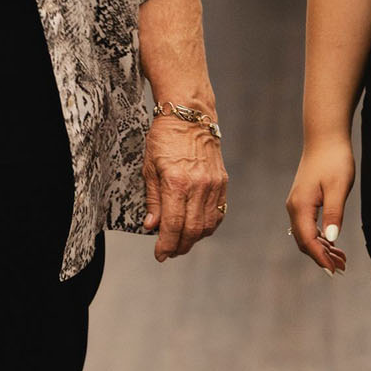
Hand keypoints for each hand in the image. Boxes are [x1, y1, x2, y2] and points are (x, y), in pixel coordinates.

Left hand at [143, 114, 227, 260]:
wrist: (189, 115)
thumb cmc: (164, 137)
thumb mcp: (149, 167)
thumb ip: (152, 200)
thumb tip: (152, 226)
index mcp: (176, 183)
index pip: (173, 225)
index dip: (165, 245)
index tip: (159, 255)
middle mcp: (198, 186)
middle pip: (192, 231)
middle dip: (179, 247)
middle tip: (168, 252)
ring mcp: (213, 185)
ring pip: (207, 225)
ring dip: (194, 239)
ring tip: (181, 241)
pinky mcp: (222, 182)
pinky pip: (218, 213)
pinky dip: (208, 226)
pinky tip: (196, 227)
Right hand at [287, 132, 352, 274]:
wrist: (325, 137)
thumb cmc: (334, 160)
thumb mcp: (339, 187)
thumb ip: (334, 213)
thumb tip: (331, 239)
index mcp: (301, 206)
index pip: (308, 241)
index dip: (320, 258)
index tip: (335, 270)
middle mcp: (295, 207)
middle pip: (304, 241)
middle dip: (322, 257)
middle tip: (342, 268)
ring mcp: (297, 204)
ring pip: (306, 235)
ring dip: (322, 249)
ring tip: (342, 260)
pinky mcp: (303, 200)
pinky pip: (308, 226)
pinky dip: (320, 238)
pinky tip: (333, 243)